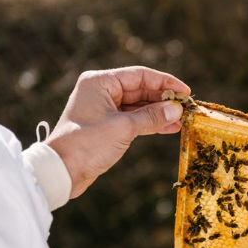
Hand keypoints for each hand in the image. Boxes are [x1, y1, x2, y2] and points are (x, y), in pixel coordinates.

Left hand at [45, 66, 189, 197]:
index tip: (185, 91)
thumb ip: (151, 116)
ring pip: (138, 106)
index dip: (165, 82)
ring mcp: (103, 108)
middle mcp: (101, 91)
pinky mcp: (106, 125)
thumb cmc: (87, 144)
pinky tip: (168, 128)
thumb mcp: (123, 128)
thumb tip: (176, 109)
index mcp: (100, 82)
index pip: (140, 75)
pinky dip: (149, 123)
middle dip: (164, 99)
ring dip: (159, 113)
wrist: (62, 171)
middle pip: (140, 89)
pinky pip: (133, 119)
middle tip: (186, 107)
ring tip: (181, 120)